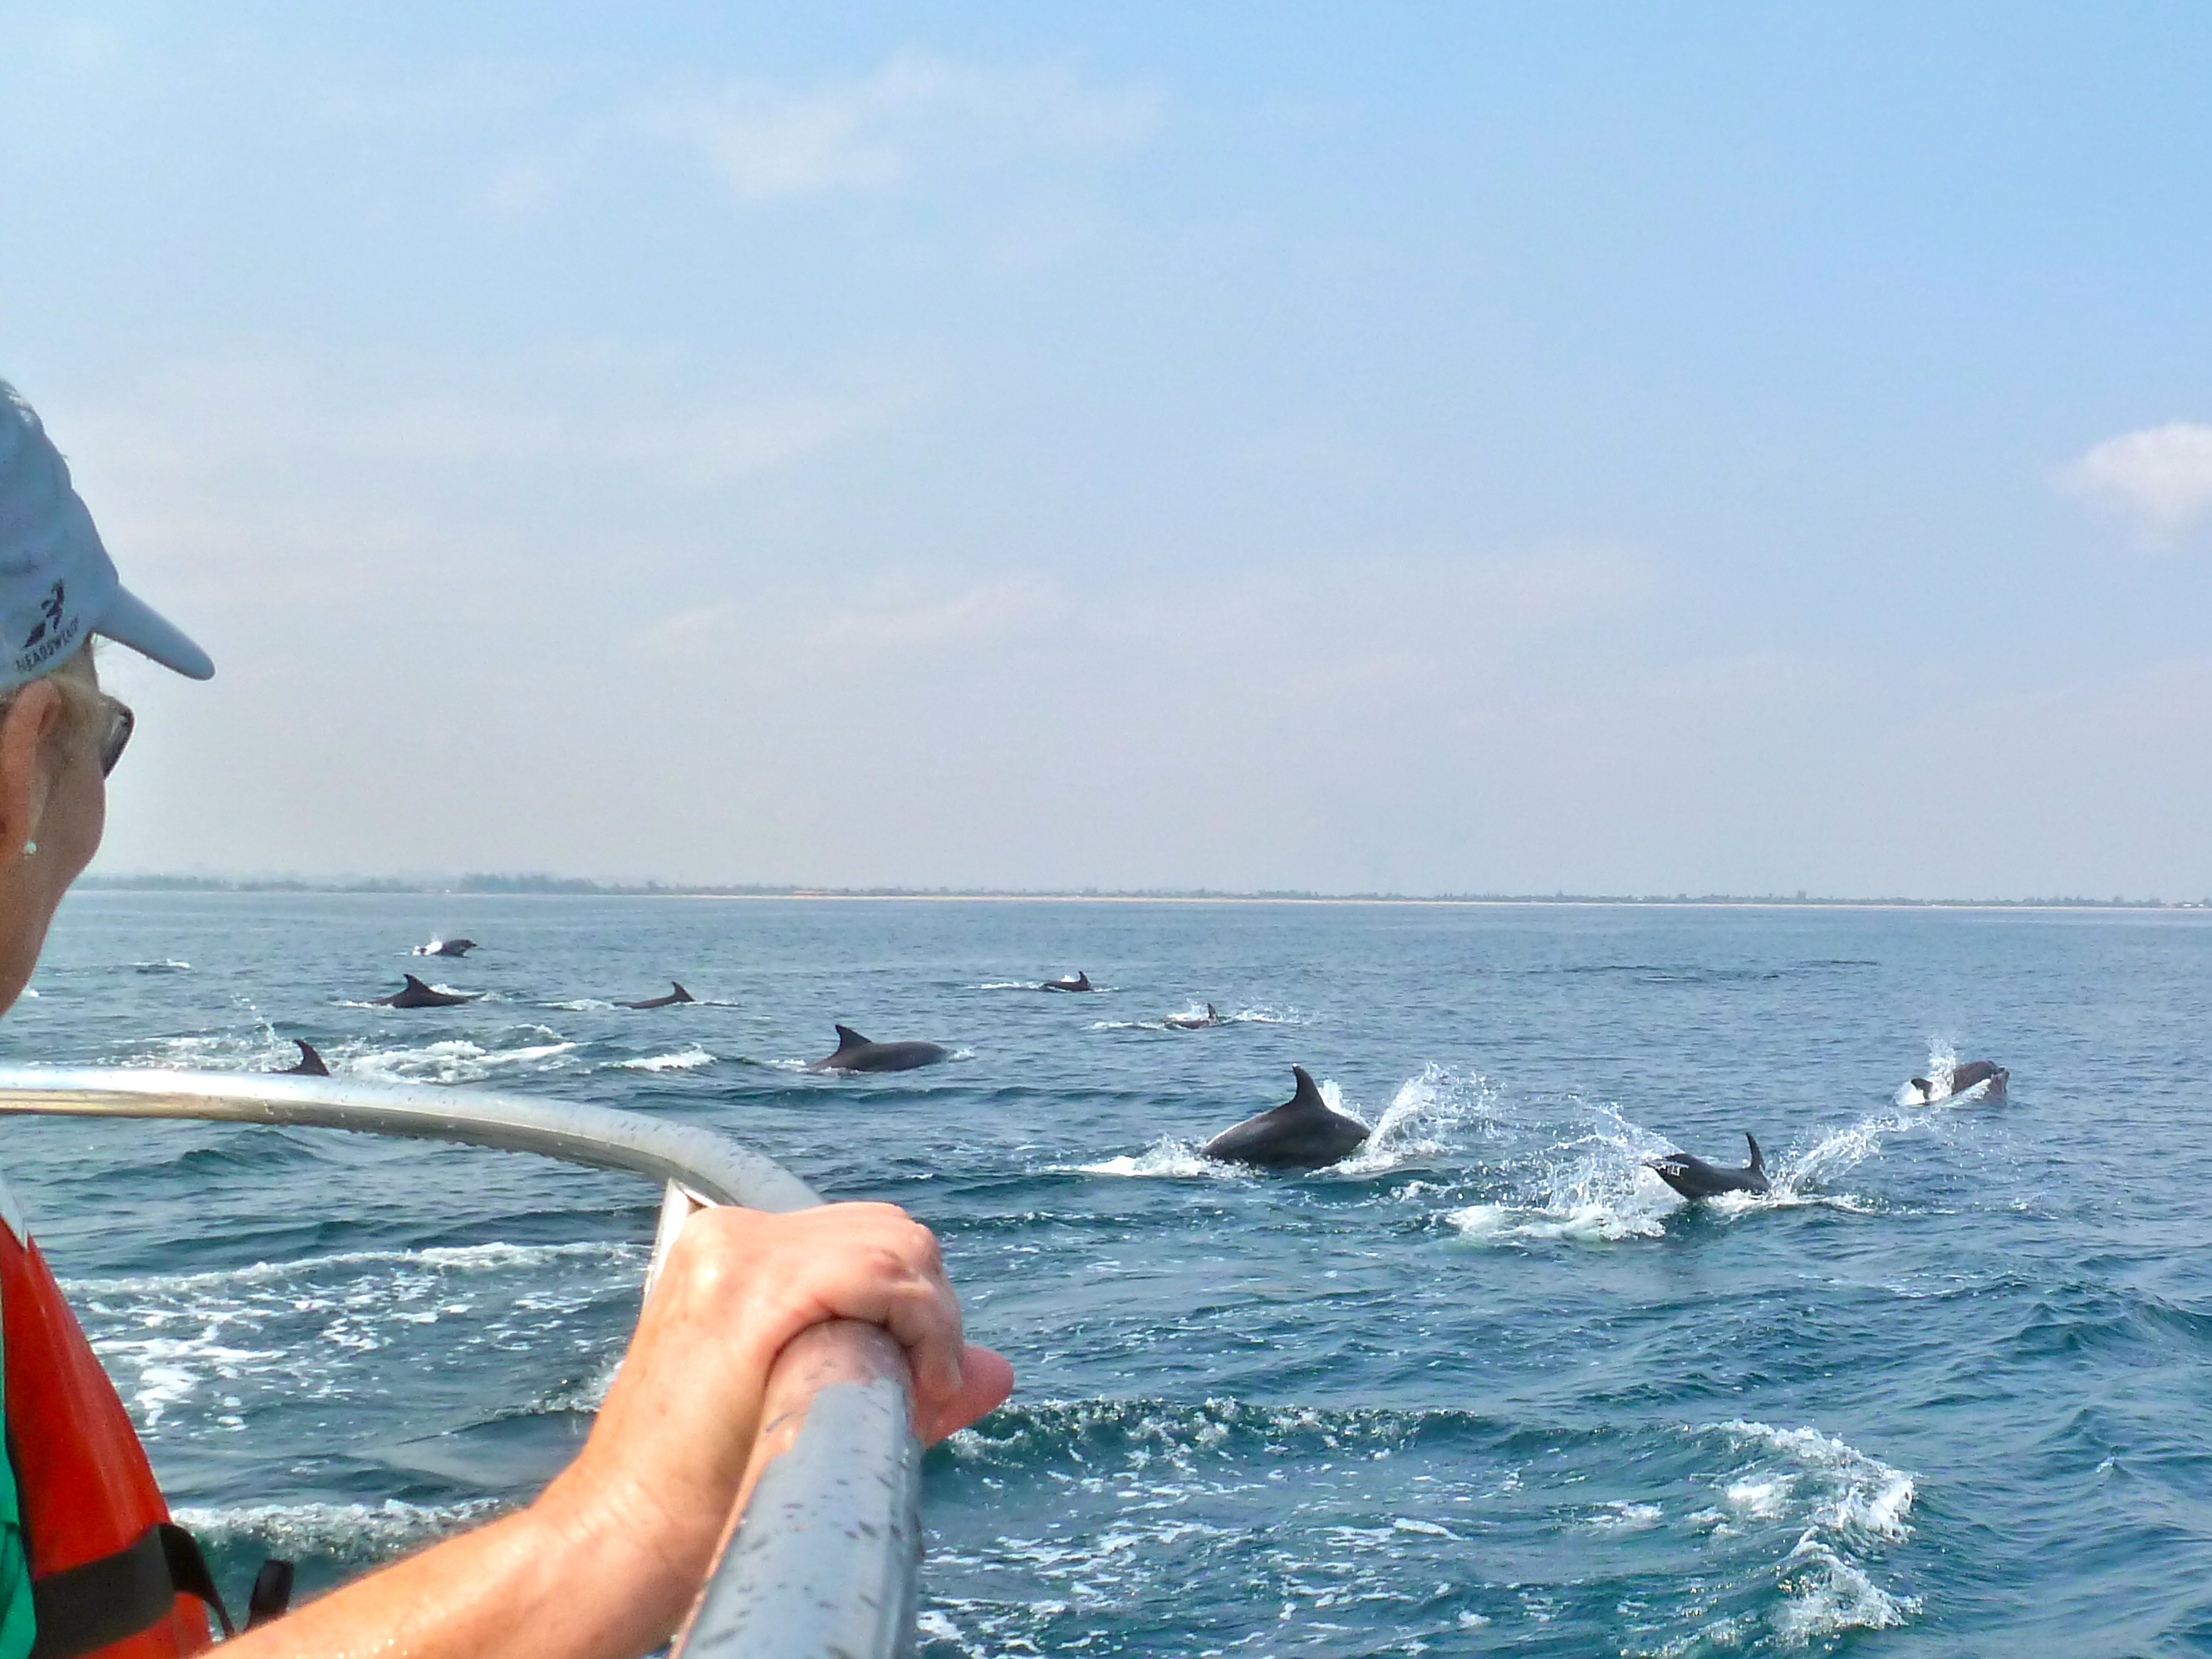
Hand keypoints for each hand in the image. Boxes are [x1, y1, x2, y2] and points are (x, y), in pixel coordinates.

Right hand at [543, 1203, 1012, 1632]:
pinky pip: (877, 1273)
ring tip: (919, 1394)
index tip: (921, 1379)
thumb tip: (995, 1371)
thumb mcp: (806, 1408)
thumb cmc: (703, 1492)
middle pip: (890, 1232)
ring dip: (933, 1318)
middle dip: (931, 1307)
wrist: (622, 1538)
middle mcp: (730, 1236)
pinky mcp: (750, 1290)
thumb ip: (895, 1376)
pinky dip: (923, 1320)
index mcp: (732, 1249)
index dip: (915, 1303)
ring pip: (896, 1245)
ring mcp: (735, 1254)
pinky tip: (923, 1380)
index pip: (866, 1239)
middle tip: (925, 1390)